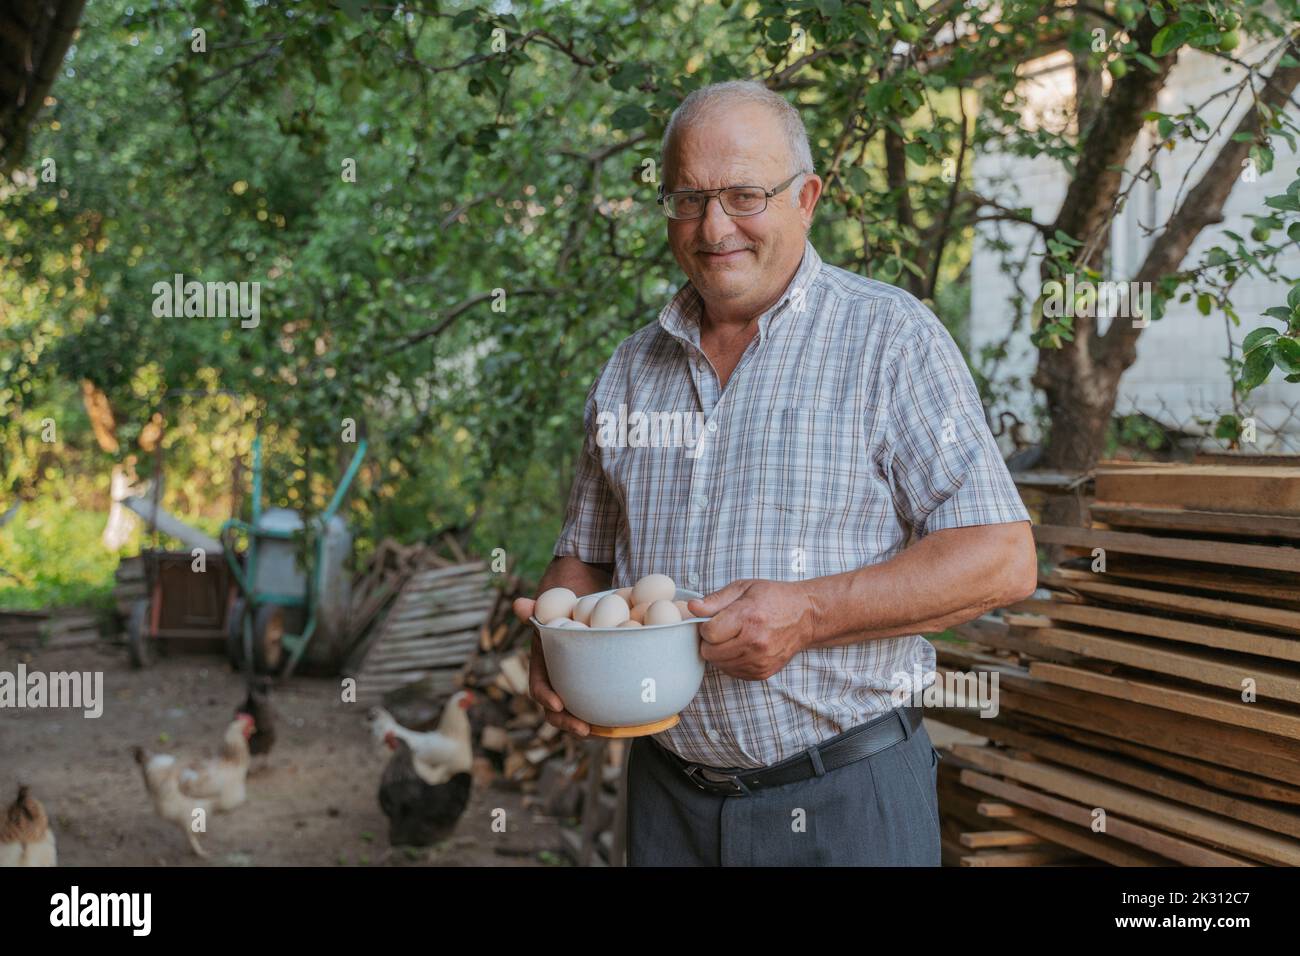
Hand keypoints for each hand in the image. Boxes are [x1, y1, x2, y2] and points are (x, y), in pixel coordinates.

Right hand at [512, 596, 590, 736]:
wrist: (580, 617)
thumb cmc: (562, 614)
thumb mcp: (549, 611)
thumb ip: (534, 609)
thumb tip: (518, 604)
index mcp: (542, 668)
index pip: (539, 687)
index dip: (546, 697)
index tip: (558, 704)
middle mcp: (556, 683)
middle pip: (555, 711)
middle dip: (567, 723)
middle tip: (584, 729)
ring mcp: (572, 690)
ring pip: (575, 715)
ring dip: (586, 726)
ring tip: (603, 733)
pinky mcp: (590, 692)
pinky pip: (594, 710)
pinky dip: (604, 720)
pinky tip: (621, 725)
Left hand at [688, 579, 815, 680]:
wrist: (805, 616)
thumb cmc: (773, 598)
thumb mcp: (743, 588)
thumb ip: (715, 600)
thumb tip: (691, 608)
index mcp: (748, 617)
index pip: (708, 633)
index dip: (705, 626)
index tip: (714, 620)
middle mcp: (754, 642)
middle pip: (710, 652)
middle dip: (710, 641)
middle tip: (722, 630)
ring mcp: (760, 660)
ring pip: (719, 664)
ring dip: (720, 652)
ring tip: (734, 637)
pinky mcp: (763, 672)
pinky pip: (733, 672)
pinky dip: (731, 662)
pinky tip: (742, 648)